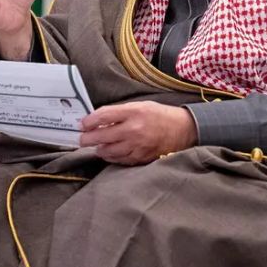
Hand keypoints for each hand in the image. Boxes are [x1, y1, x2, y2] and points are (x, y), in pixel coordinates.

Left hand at [79, 102, 197, 165]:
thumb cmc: (159, 115)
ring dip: (99, 149)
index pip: (103, 116)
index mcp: (133, 112)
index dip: (88, 121)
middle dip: (87, 138)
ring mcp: (138, 146)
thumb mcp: (139, 106)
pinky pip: (120, 160)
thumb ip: (119, 113)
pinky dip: (111, 157)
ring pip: (108, 151)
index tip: (82, 124)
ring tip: (97, 146)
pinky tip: (108, 153)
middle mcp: (134, 130)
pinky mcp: (141, 158)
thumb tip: (97, 120)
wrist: (183, 130)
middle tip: (82, 139)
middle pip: (102, 136)